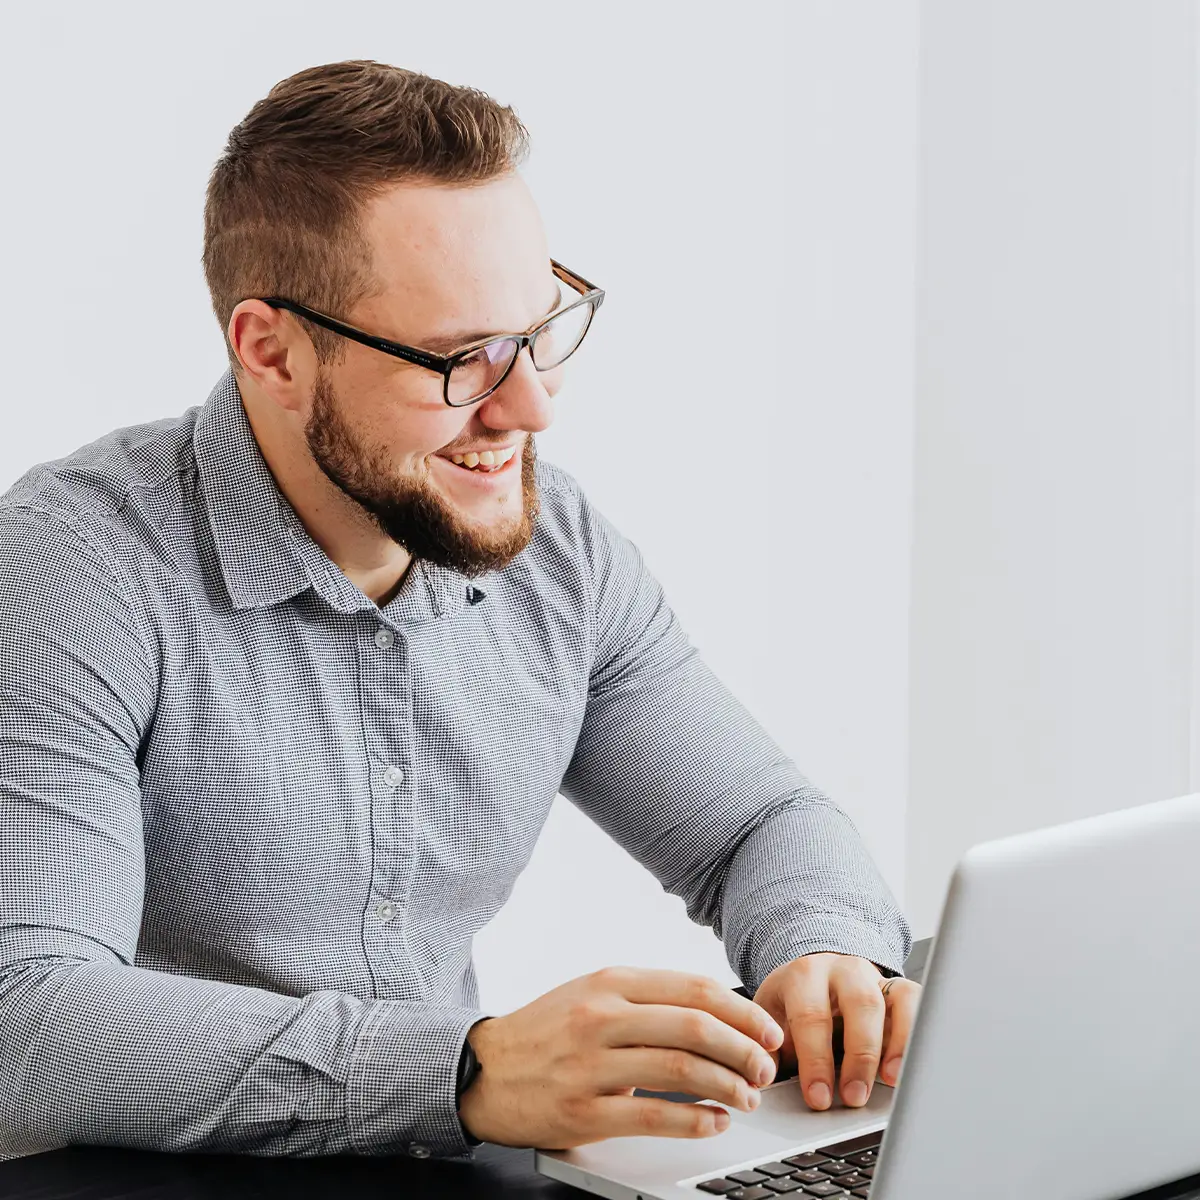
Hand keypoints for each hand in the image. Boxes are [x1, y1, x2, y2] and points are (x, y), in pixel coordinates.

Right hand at [457, 966, 785, 1149]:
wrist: (484, 1070)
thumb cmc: (548, 1031)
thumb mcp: (593, 993)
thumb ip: (646, 997)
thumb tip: (716, 1010)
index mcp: (611, 982)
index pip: (694, 988)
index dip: (742, 1011)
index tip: (767, 1030)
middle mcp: (603, 1016)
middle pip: (696, 1026)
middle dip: (744, 1049)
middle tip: (765, 1068)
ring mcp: (592, 1064)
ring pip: (682, 1070)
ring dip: (727, 1086)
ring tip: (747, 1097)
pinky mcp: (584, 1110)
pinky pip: (654, 1116)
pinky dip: (695, 1121)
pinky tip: (713, 1122)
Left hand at [751, 952, 921, 1110]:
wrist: (810, 974)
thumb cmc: (791, 1003)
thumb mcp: (769, 1018)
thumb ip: (766, 1047)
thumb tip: (759, 1079)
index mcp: (804, 975)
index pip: (812, 1015)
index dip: (815, 1059)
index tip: (818, 1097)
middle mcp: (843, 970)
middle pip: (859, 1004)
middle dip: (859, 1056)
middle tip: (853, 1097)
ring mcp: (875, 977)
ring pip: (896, 1000)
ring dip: (896, 1044)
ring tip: (890, 1082)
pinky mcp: (899, 989)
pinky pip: (917, 1003)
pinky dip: (917, 1034)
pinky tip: (910, 1065)